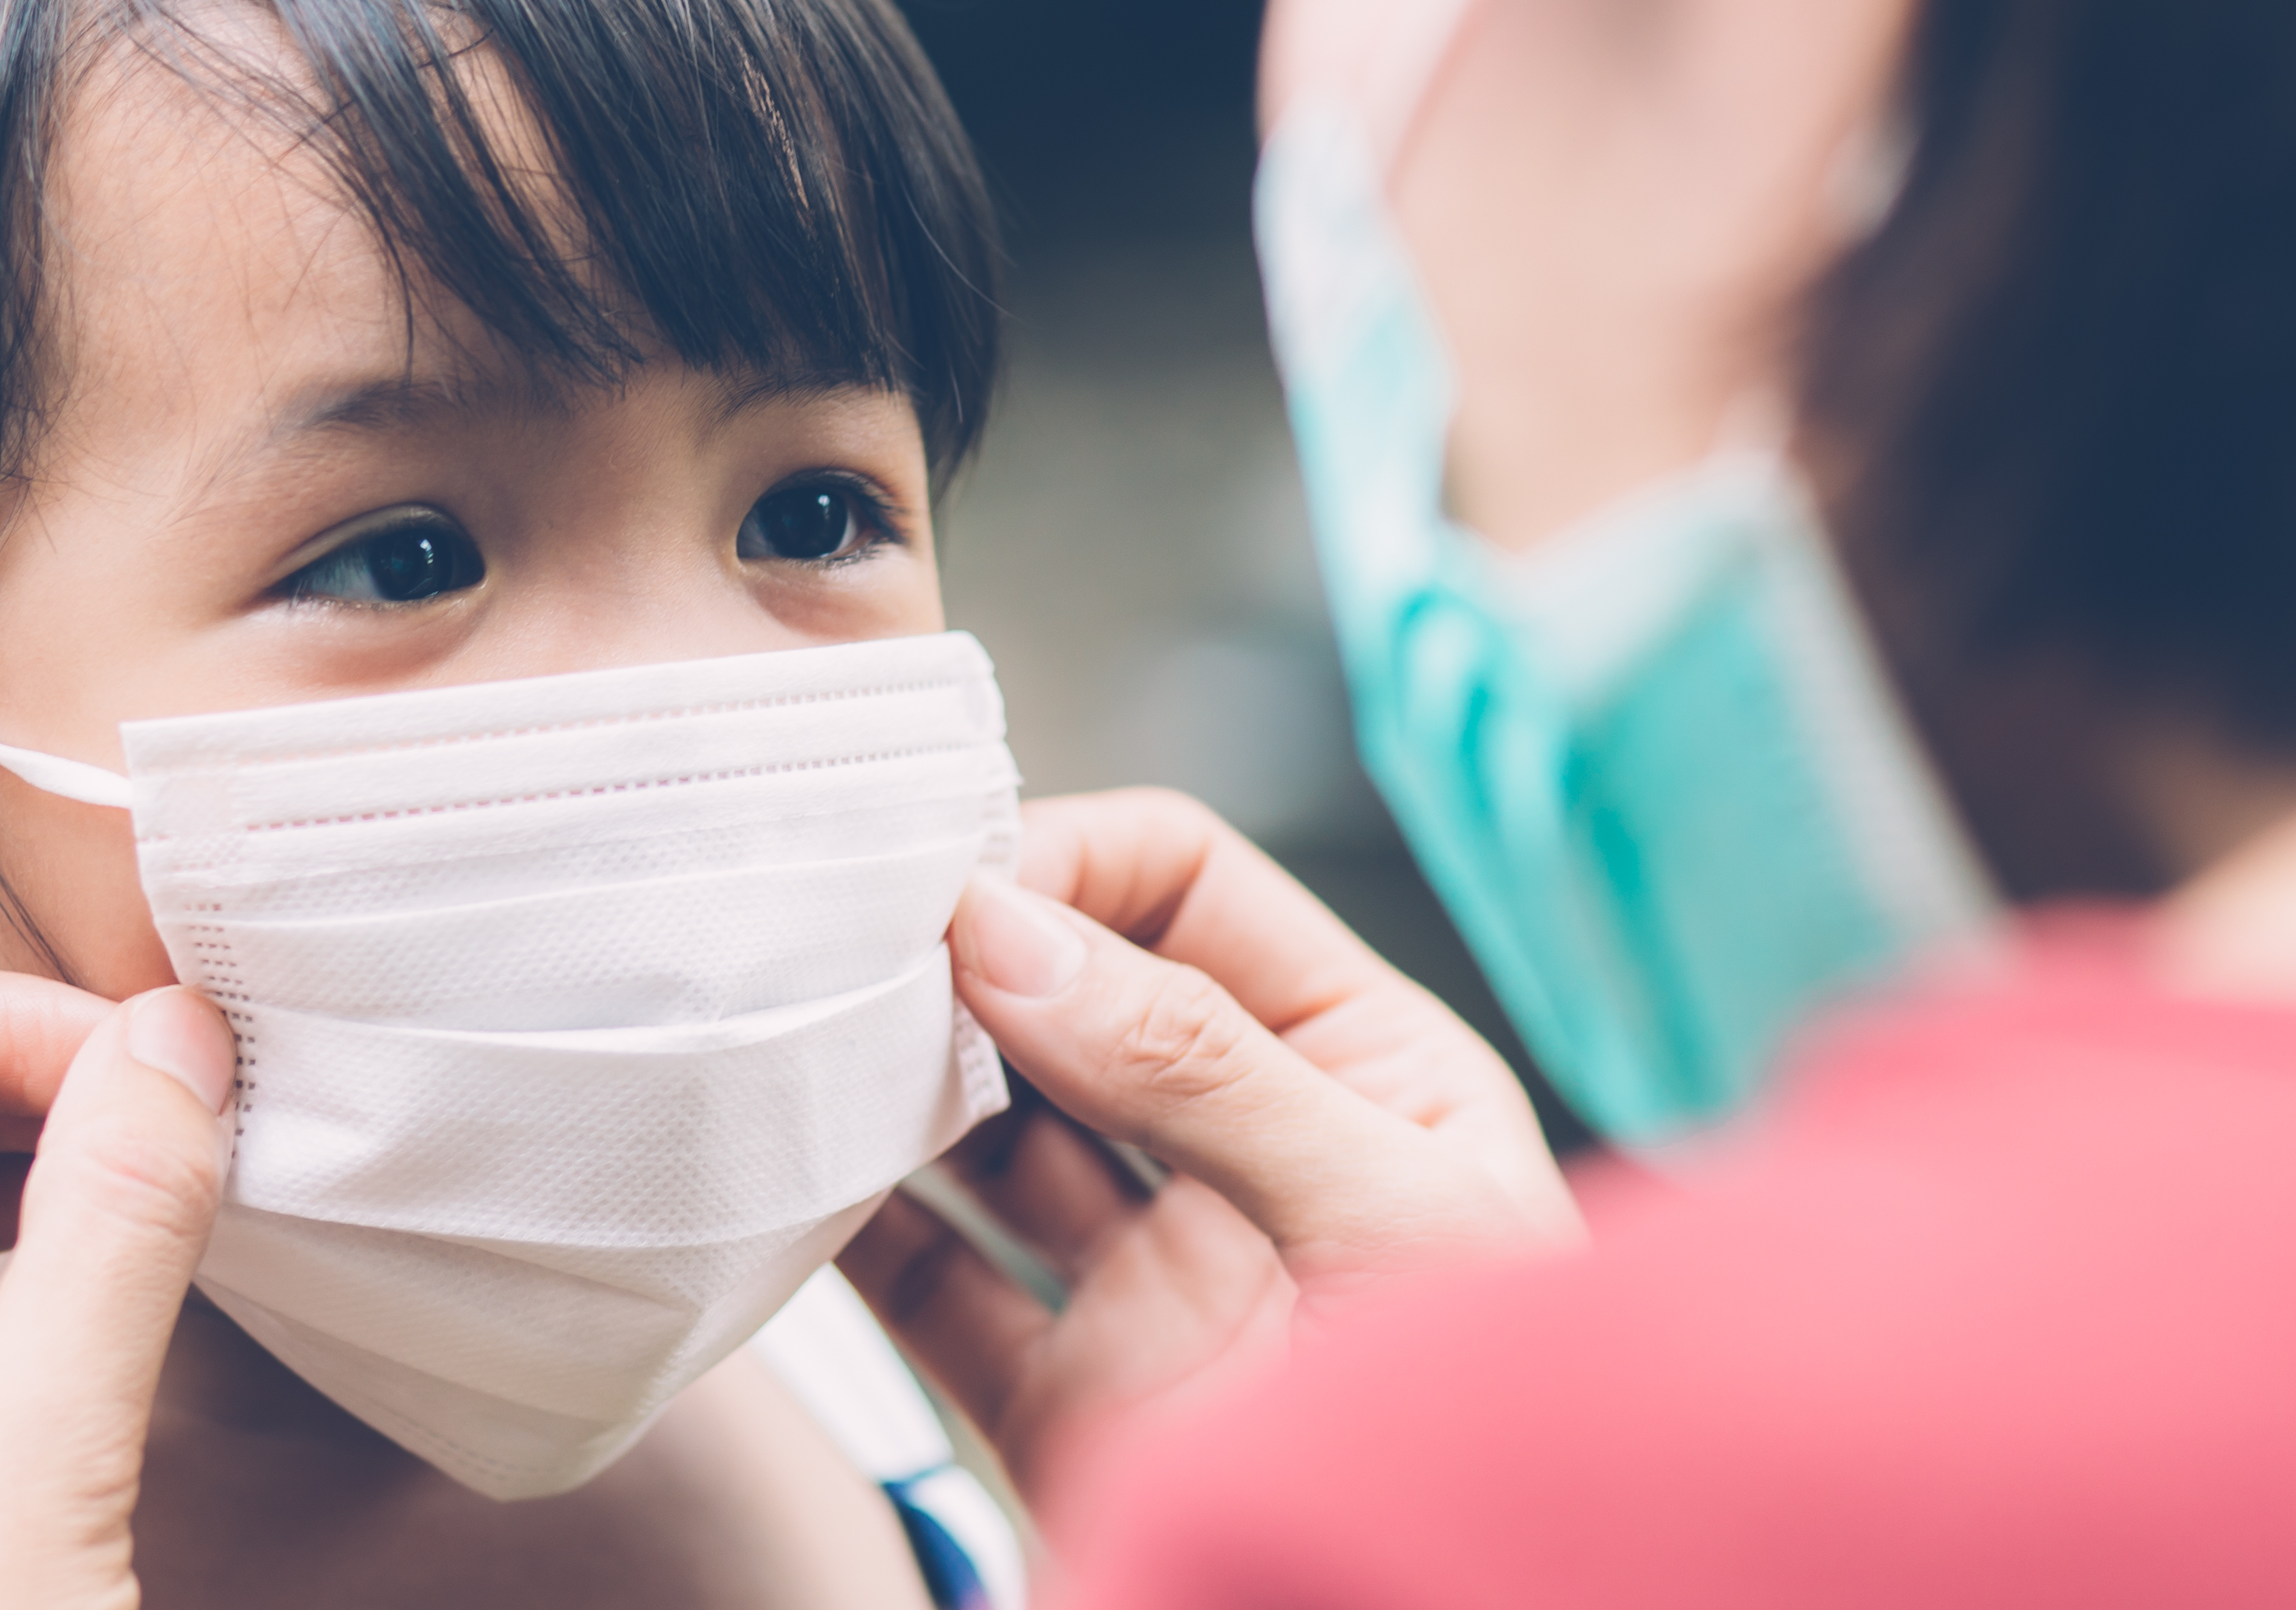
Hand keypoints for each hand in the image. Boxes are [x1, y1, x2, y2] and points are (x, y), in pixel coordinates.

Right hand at [845, 789, 1581, 1497]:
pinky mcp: (1070, 1394)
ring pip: (988, 1139)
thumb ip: (1199, 1068)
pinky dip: (854, 1234)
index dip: (1067, 865)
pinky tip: (788, 1185)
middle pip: (1069, 1000)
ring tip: (798, 1050)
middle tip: (842, 948)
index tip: (951, 888)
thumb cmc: (1507, 1431)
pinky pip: (937, 1288)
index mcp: (1362, 1066)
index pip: (1188, 890)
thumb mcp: (1382, 1213)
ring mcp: (1155, 1273)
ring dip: (896, 1091)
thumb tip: (1015, 930)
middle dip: (960, 966)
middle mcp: (1247, 1152)